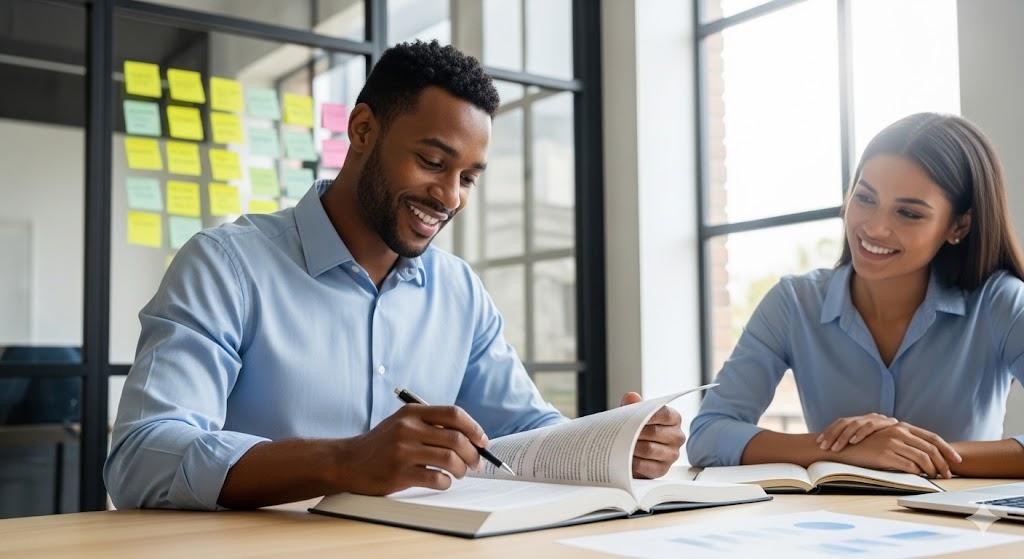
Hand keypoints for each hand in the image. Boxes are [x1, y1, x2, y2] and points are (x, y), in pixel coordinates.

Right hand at [336, 404, 487, 494]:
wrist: (348, 462)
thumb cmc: (382, 444)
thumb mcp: (402, 423)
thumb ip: (431, 425)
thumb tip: (471, 438)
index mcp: (412, 412)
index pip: (453, 414)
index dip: (474, 428)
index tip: (482, 441)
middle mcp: (407, 428)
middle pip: (456, 438)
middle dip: (473, 454)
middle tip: (476, 463)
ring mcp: (402, 451)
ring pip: (449, 459)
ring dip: (461, 469)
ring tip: (459, 473)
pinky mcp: (399, 474)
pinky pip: (436, 478)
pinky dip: (446, 482)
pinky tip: (442, 481)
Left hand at [620, 392, 685, 478]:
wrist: (635, 450)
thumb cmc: (638, 429)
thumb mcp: (635, 414)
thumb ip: (632, 404)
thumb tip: (631, 397)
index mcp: (674, 419)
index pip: (665, 414)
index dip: (648, 415)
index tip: (633, 416)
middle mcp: (677, 437)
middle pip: (655, 432)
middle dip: (635, 432)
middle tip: (621, 432)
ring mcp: (672, 454)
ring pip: (649, 449)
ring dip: (632, 447)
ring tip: (620, 443)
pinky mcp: (662, 469)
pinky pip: (646, 466)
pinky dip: (633, 461)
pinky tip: (624, 456)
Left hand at [817, 413, 897, 451]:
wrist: (915, 439)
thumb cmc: (888, 446)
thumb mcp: (870, 444)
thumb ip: (856, 445)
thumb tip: (831, 450)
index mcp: (861, 420)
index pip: (840, 423)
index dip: (828, 431)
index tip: (818, 442)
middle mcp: (868, 417)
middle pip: (844, 422)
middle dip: (832, 434)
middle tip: (823, 446)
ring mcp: (877, 419)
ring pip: (855, 424)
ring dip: (843, 436)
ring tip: (835, 447)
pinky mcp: (888, 423)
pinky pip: (870, 426)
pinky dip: (860, 433)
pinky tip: (853, 441)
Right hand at [834, 421, 962, 477]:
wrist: (844, 447)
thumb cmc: (866, 445)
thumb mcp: (887, 437)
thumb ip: (904, 440)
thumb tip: (925, 454)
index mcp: (901, 426)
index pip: (932, 437)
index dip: (947, 449)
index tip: (957, 461)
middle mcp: (899, 432)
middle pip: (931, 449)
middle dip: (943, 463)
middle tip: (948, 474)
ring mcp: (892, 442)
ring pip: (923, 459)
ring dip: (932, 470)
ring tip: (935, 478)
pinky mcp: (886, 455)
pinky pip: (909, 466)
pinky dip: (918, 473)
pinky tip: (919, 477)